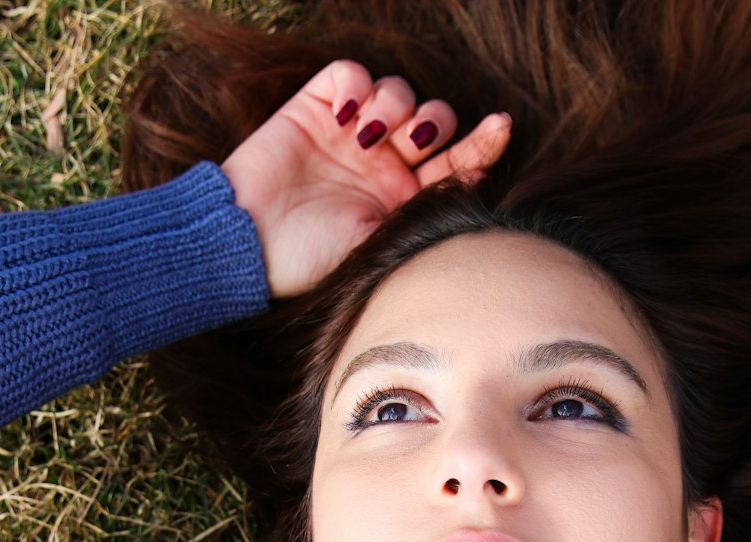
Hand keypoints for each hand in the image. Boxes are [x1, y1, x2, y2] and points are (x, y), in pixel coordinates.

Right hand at [220, 61, 511, 297]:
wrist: (248, 243)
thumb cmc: (311, 260)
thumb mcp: (378, 246)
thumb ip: (420, 215)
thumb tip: (468, 188)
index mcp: (403, 200)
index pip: (455, 163)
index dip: (482, 144)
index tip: (501, 128)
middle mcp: (382, 165)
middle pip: (435, 120)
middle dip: (434, 123)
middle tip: (413, 144)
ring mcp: (350, 134)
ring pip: (398, 92)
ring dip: (394, 106)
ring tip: (367, 137)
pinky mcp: (316, 108)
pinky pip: (352, 74)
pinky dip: (358, 85)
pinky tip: (347, 116)